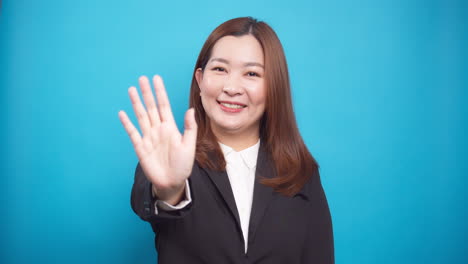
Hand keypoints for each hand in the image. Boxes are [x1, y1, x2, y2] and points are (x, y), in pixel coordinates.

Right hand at [118, 75, 196, 203]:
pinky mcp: (140, 147)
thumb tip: (190, 110)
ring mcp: (148, 137)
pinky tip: (122, 113)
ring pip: (141, 116)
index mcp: (170, 127)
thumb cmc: (183, 165)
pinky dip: (127, 123)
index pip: (164, 105)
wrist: (172, 182)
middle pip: (151, 107)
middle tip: (142, 78)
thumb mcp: (189, 146)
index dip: (160, 92)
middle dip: (147, 93)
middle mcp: (158, 129)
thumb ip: (190, 128)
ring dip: (136, 103)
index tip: (156, 79)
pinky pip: (132, 132)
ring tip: (131, 89)